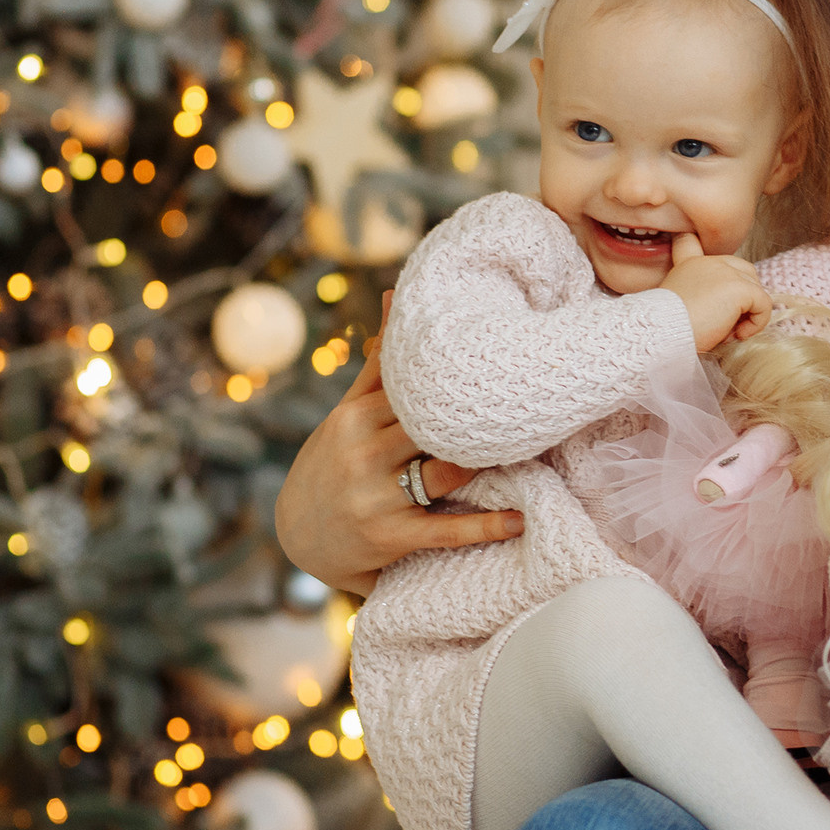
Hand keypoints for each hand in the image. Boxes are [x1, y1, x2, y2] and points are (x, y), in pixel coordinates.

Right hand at [274, 289, 524, 597]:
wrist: (296, 535)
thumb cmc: (336, 461)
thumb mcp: (351, 412)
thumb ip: (380, 361)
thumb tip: (398, 293)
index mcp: (357, 416)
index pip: (416, 388)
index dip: (462, 375)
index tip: (508, 361)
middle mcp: (364, 452)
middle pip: (435, 424)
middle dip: (479, 416)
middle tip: (532, 400)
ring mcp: (376, 496)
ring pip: (447, 469)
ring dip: (489, 460)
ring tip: (533, 447)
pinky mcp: (390, 536)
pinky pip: (446, 529)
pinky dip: (486, 526)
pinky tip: (520, 519)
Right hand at [663, 233, 773, 351]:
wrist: (663, 333)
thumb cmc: (668, 329)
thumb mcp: (677, 304)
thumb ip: (699, 295)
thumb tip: (725, 311)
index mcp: (690, 263)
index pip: (697, 242)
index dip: (713, 259)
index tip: (713, 282)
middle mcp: (710, 261)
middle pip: (744, 272)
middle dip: (743, 298)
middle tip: (724, 324)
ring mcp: (727, 272)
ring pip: (756, 290)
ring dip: (748, 314)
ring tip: (727, 332)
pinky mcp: (740, 288)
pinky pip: (764, 304)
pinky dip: (756, 323)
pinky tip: (736, 335)